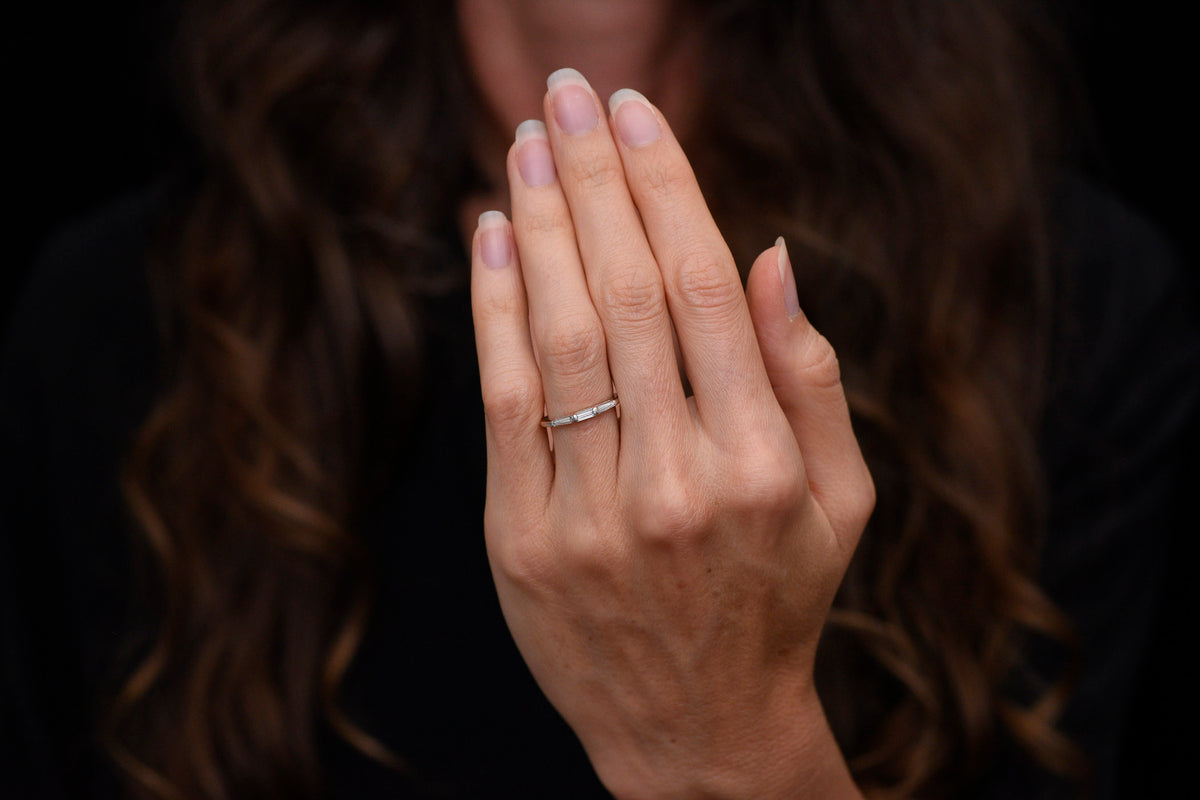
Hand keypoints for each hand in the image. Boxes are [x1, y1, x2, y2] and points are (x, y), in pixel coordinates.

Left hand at [470, 69, 873, 798]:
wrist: (694, 731)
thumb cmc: (776, 601)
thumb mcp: (840, 501)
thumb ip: (809, 377)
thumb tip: (766, 252)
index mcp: (763, 465)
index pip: (702, 291)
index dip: (666, 189)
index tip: (639, 116)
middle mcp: (678, 484)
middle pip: (623, 294)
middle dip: (593, 178)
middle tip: (570, 94)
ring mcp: (592, 516)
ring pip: (558, 336)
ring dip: (538, 224)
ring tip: (525, 143)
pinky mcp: (524, 542)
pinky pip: (505, 401)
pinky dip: (494, 308)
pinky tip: (491, 235)